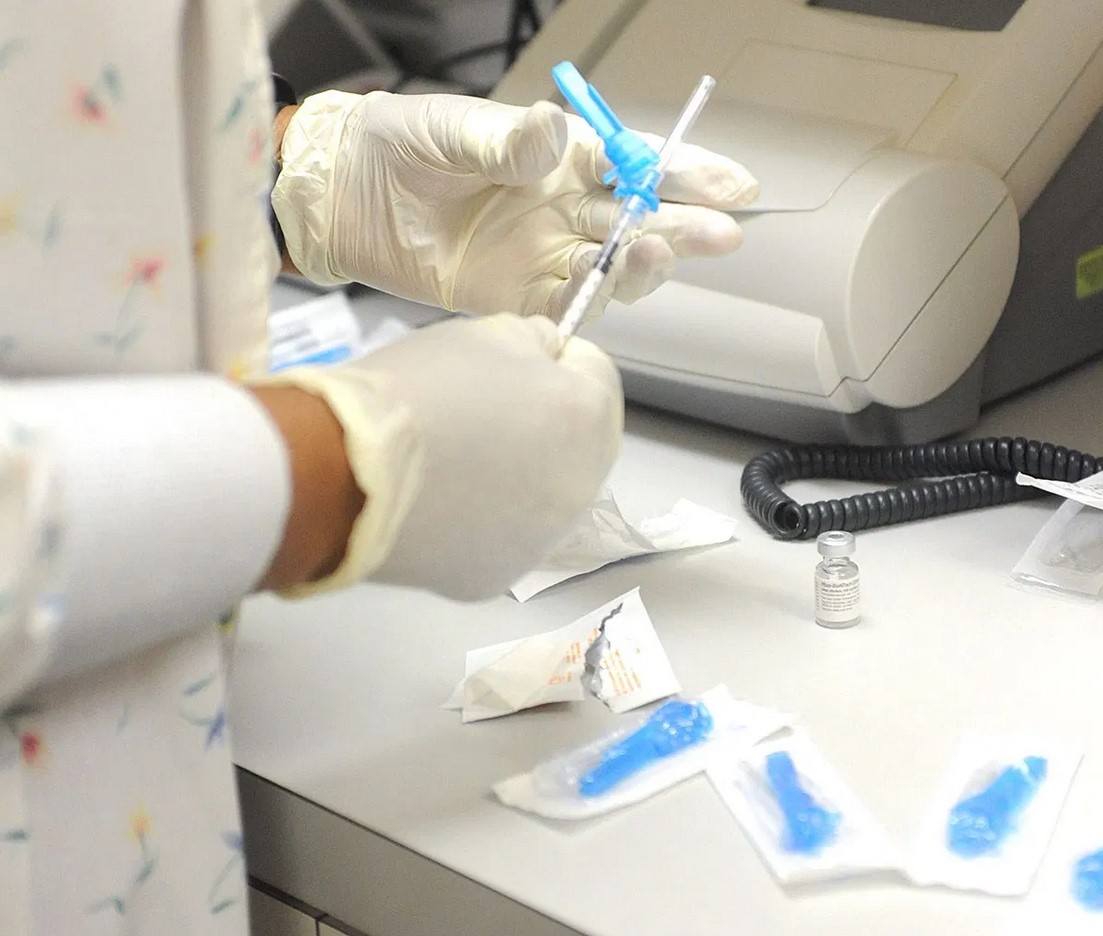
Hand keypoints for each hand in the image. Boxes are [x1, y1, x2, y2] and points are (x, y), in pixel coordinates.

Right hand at [269, 314, 622, 600]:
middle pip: (576, 442)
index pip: (595, 372)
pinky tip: (433, 503)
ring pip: (542, 496)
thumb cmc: (417, 392)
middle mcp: (581, 488)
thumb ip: (534, 343)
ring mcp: (541, 541)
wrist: (345, 471)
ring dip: (514, 476)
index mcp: (587, 418)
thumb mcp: (485, 334)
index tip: (514, 361)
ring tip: (450, 460)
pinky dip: (477, 521)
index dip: (554, 359)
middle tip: (477, 410)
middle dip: (541, 422)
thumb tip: (545, 357)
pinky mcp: (495, 578)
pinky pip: (500, 536)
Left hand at [272, 90, 757, 320]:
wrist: (345, 197)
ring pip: (612, 267)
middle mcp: (562, 209)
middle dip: (684, 226)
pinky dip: (587, 302)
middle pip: (639, 221)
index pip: (636, 164)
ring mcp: (541, 255)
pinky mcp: (514, 297)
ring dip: (642, 265)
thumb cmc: (400, 145)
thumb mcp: (451, 128)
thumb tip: (554, 134)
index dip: (686, 173)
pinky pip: (564, 305)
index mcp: (559, 159)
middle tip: (723, 234)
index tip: (733, 184)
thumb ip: (507, 140)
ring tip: (659, 255)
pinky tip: (602, 288)